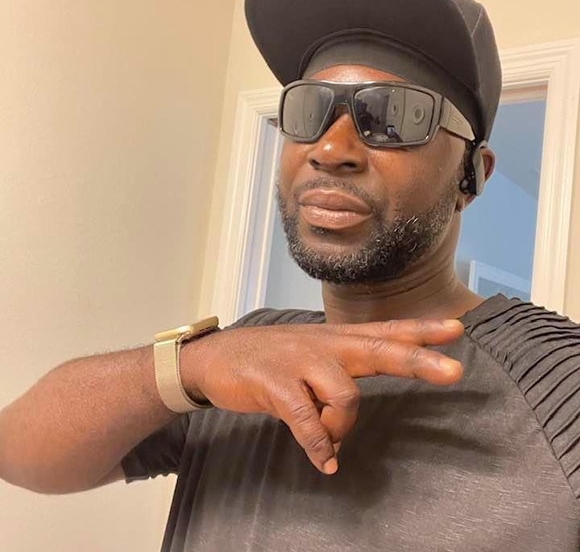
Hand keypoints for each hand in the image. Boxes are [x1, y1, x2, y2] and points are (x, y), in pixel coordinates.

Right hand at [182, 319, 463, 474]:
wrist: (214, 357)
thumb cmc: (269, 358)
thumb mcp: (308, 354)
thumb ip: (337, 376)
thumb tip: (349, 422)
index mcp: (335, 339)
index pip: (385, 331)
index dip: (421, 330)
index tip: (456, 329)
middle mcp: (324, 346)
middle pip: (379, 350)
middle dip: (419, 361)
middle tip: (455, 372)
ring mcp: (300, 362)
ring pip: (345, 395)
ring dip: (341, 428)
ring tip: (328, 440)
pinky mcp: (276, 385)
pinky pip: (307, 421)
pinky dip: (318, 446)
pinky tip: (323, 461)